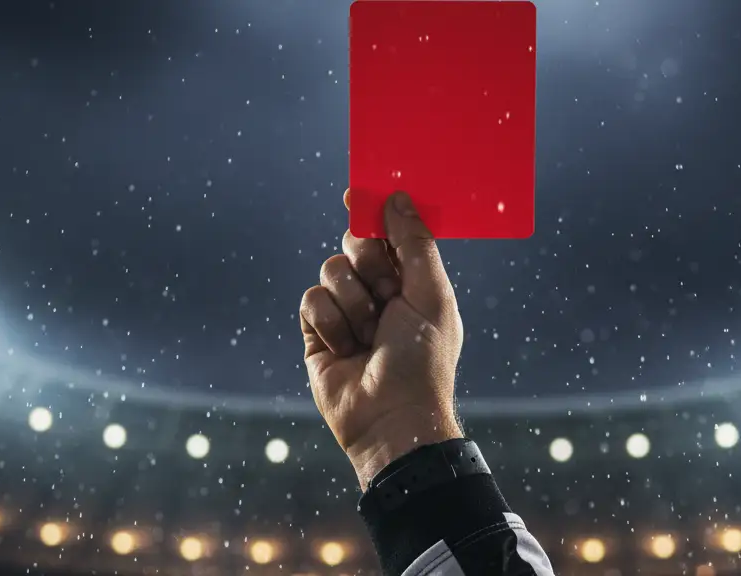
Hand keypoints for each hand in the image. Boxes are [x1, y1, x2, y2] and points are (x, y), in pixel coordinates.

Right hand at [300, 190, 463, 489]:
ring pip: (330, 270)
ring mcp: (347, 312)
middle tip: (385, 292)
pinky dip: (330, 321)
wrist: (391, 417)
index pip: (389, 234)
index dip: (374, 212)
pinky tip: (347, 348)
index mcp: (412, 282)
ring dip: (353, 302)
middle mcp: (378, 293)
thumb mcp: (430, 294)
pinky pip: (310, 300)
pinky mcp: (317, 333)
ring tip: (369, 335)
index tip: (356, 193)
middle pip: (355, 244)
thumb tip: (395, 197)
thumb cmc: (422, 358)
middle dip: (368, 263)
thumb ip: (413, 242)